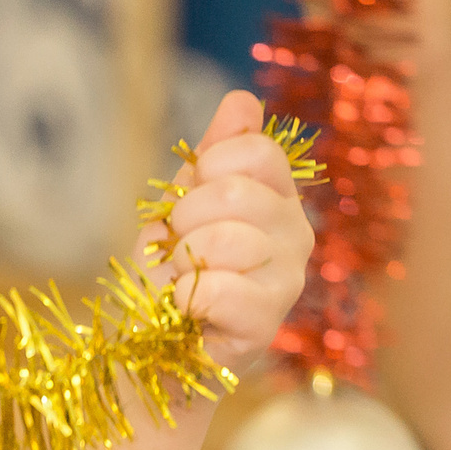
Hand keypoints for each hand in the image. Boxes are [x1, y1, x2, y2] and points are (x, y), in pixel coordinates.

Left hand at [143, 90, 316, 373]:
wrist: (152, 350)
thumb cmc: (169, 276)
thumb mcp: (182, 204)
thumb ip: (213, 154)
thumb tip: (242, 100)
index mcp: (279, 196)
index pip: (255, 149)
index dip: (205, 171)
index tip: (187, 206)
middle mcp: (297, 233)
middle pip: (235, 192)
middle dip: (184, 221)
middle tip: (179, 251)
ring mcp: (288, 280)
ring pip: (226, 240)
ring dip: (181, 263)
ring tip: (182, 281)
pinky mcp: (266, 324)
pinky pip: (220, 289)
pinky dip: (185, 298)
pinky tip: (187, 310)